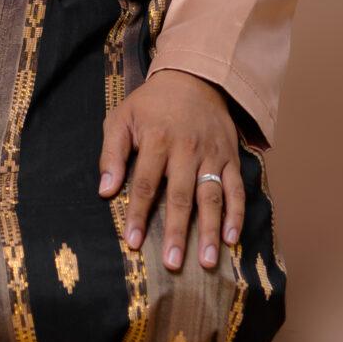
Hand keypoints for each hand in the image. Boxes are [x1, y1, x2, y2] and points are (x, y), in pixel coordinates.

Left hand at [99, 67, 244, 271]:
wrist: (194, 77)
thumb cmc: (151, 104)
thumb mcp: (122, 117)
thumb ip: (111, 153)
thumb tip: (105, 190)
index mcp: (157, 139)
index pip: (146, 184)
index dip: (139, 215)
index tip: (134, 242)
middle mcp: (187, 149)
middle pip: (181, 197)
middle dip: (177, 232)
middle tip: (173, 264)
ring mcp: (212, 155)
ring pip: (211, 198)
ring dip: (210, 231)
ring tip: (208, 262)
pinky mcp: (231, 158)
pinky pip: (236, 190)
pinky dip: (237, 215)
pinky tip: (232, 239)